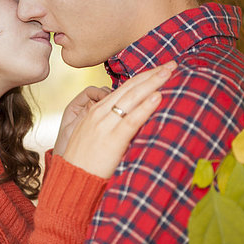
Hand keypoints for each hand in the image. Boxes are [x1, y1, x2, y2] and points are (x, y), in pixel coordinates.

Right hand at [62, 60, 176, 178]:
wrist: (72, 179)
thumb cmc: (87, 163)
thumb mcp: (97, 137)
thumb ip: (113, 126)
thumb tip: (138, 123)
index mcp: (96, 111)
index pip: (124, 88)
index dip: (143, 76)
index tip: (160, 69)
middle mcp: (100, 113)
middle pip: (130, 87)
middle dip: (152, 74)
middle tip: (171, 63)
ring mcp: (105, 125)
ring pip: (132, 98)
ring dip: (153, 83)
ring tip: (169, 72)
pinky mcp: (112, 139)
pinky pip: (132, 119)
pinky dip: (145, 107)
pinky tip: (158, 97)